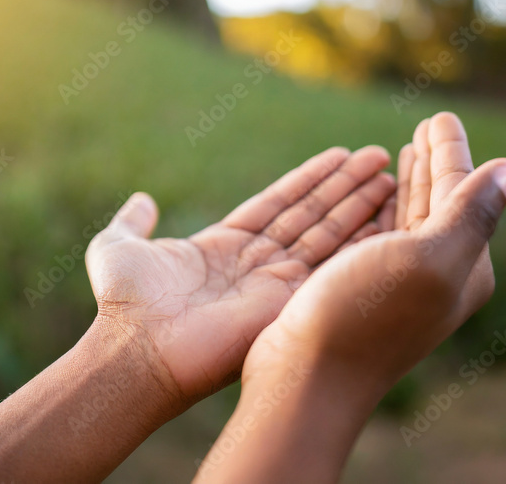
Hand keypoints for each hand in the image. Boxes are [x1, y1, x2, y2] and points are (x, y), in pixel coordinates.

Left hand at [85, 146, 395, 402]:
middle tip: (379, 156)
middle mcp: (255, 264)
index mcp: (223, 246)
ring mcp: (274, 283)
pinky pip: (328, 262)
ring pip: (325, 233)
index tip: (339, 156)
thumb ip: (134, 221)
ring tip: (387, 171)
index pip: (277, 204)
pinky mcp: (288, 302)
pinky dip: (357, 238)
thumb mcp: (118, 246)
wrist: (137, 348)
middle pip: (310, 215)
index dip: (309, 180)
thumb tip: (143, 199)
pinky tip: (383, 213)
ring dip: (358, 203)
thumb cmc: (124, 302)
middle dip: (345, 186)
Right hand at [246, 112, 505, 391]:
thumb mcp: (429, 259)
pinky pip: (375, 232)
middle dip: (434, 163)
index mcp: (460, 267)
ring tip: (404, 150)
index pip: (460, 193)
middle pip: (437, 203)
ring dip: (408, 181)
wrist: (306, 376)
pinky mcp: (355, 288)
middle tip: (429, 125)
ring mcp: (392, 283)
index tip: (439, 117)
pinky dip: (377, 205)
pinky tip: (369, 197)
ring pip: (407, 218)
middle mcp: (431, 275)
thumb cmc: (364, 316)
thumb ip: (471, 213)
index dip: (450, 152)